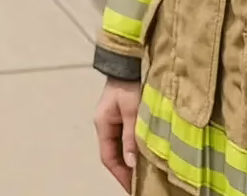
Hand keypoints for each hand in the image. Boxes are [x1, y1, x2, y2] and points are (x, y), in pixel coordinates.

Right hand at [94, 77, 141, 191]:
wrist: (127, 64)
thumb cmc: (128, 85)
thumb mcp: (131, 112)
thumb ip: (130, 137)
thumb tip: (131, 163)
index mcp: (103, 125)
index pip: (108, 157)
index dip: (120, 175)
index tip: (132, 188)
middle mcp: (105, 125)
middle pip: (113, 155)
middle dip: (125, 172)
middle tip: (139, 185)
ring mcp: (113, 122)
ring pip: (119, 148)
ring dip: (129, 161)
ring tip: (143, 175)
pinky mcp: (121, 118)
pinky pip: (125, 139)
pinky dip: (133, 150)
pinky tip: (143, 156)